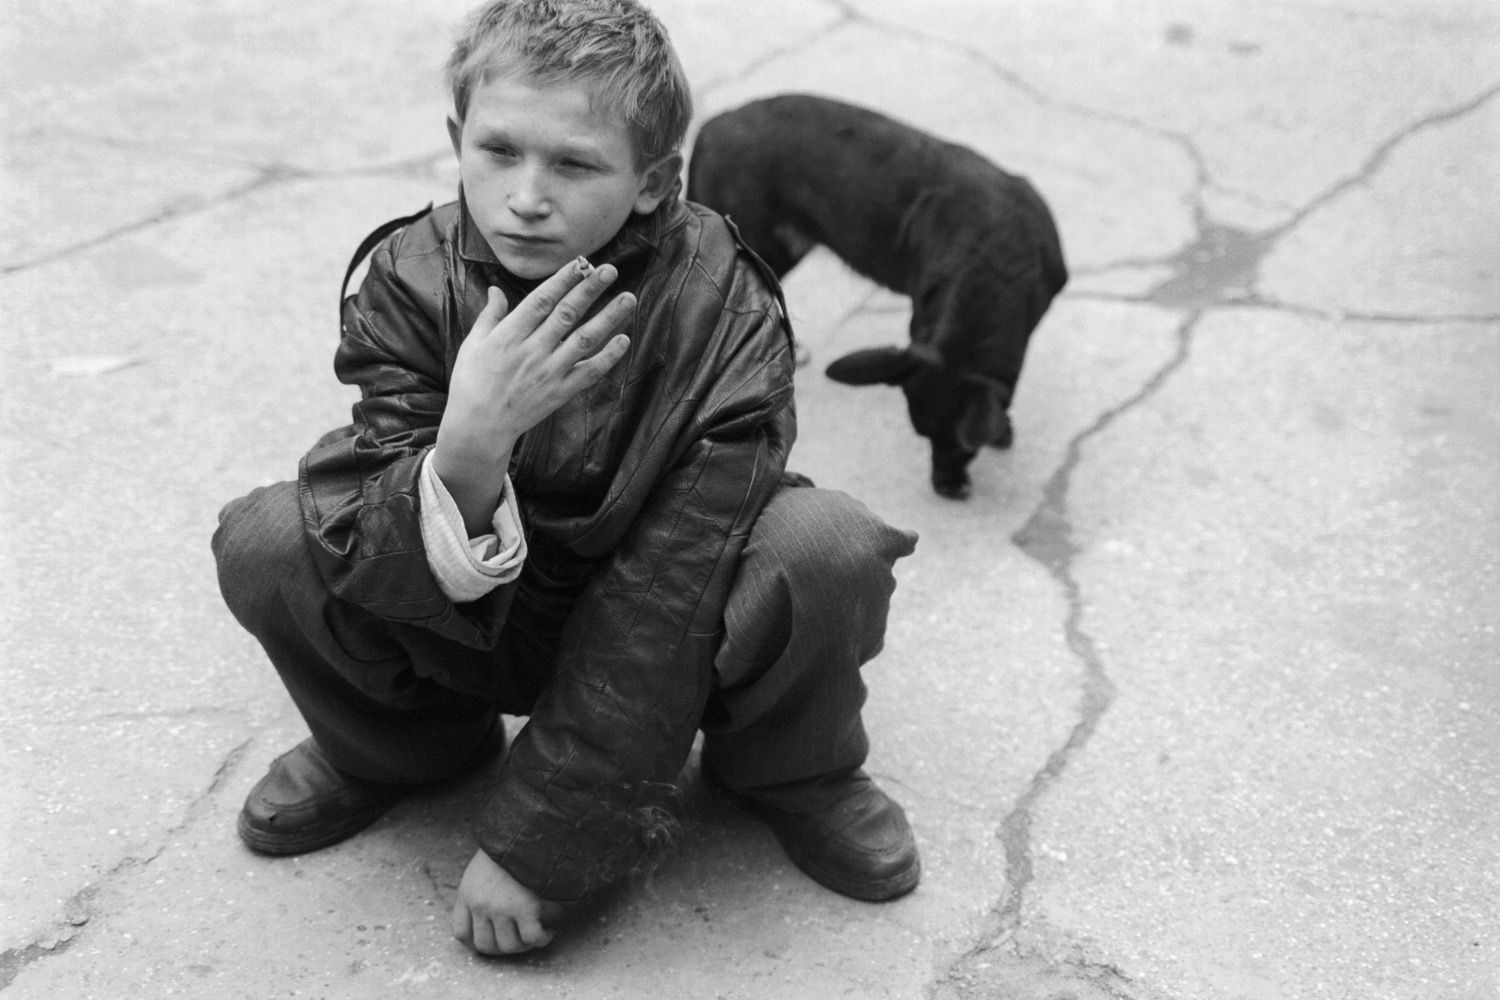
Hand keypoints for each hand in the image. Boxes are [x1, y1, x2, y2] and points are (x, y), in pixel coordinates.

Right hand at [434, 259, 633, 533]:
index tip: (581, 263)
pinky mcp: (560, 392)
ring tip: (628, 298)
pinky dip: (608, 357)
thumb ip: (489, 316)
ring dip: (608, 318)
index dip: (563, 280)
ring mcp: (549, 372)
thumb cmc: (471, 383)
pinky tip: (624, 339)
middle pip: (567, 314)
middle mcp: (532, 351)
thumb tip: (496, 289)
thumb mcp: (472, 345)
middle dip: (590, 290)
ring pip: (584, 340)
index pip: (541, 300)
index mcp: (509, 335)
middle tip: (611, 270)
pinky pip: (589, 372)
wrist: (479, 427)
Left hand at [450, 849, 564, 955]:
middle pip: (485, 945)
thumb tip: (491, 910)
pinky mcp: (525, 909)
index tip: (492, 939)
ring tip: (536, 934)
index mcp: (468, 893)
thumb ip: (480, 887)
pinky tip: (548, 931)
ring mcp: (502, 909)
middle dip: (503, 948)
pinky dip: (542, 939)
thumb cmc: (510, 844)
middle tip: (519, 938)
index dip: (476, 942)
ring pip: (509, 946)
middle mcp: (481, 905)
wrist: (527, 831)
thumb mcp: (482, 865)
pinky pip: (532, 938)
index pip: (461, 932)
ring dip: (524, 945)